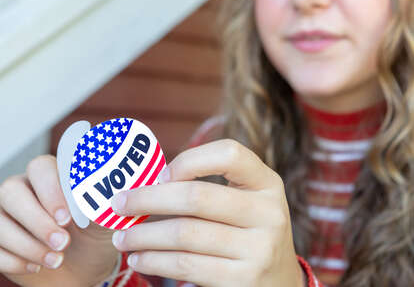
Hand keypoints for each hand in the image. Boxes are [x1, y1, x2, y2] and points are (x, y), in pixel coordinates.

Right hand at [0, 155, 117, 286]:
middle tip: (63, 242)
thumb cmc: (95, 236)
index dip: (50, 191)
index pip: (40, 167)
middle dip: (38, 220)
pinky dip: (15, 261)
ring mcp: (6, 214)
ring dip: (28, 245)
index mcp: (53, 176)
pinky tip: (38, 266)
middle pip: (12, 191)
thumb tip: (109, 193)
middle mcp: (25, 190)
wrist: (84, 268)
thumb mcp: (106, 220)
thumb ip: (103, 203)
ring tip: (57, 259)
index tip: (68, 218)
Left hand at [111, 139, 304, 286]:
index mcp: (267, 183)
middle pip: (196, 196)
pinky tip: (139, 258)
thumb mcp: (245, 202)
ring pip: (185, 233)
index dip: (189, 160)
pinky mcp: (242, 279)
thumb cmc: (249, 232)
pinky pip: (186, 265)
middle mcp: (268, 212)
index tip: (160, 175)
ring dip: (143, 235)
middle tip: (120, 203)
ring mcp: (259, 248)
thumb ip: (211, 189)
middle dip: (148, 198)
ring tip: (123, 236)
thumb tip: (147, 184)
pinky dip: (155, 261)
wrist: (279, 281)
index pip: (229, 153)